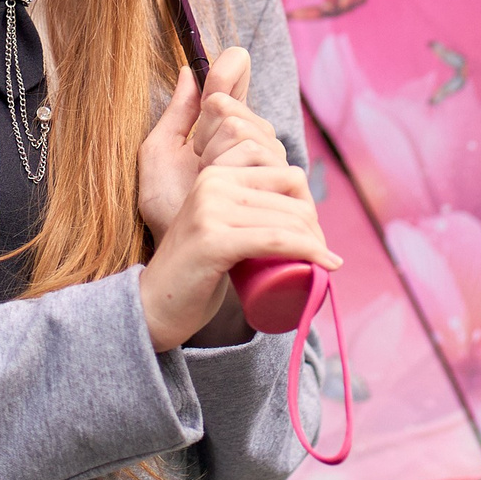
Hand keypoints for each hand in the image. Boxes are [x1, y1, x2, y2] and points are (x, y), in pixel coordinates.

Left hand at [137, 48, 285, 238]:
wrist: (184, 258)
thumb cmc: (170, 212)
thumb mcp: (160, 157)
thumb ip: (177, 113)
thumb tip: (189, 70)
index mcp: (231, 125)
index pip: (236, 67)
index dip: (223, 74)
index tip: (201, 107)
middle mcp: (260, 139)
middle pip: (231, 109)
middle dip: (204, 143)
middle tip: (200, 175)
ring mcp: (277, 164)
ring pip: (244, 133)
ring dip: (216, 164)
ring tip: (213, 190)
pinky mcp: (291, 191)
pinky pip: (265, 157)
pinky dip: (236, 175)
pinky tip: (233, 198)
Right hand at [138, 158, 339, 352]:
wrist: (154, 306)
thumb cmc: (197, 271)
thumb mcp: (216, 223)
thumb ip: (238, 205)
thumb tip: (298, 199)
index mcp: (216, 173)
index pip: (287, 175)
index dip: (311, 206)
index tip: (313, 237)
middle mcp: (212, 183)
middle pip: (292, 196)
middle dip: (316, 228)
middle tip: (319, 259)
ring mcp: (210, 210)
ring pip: (288, 220)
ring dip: (317, 245)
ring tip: (322, 267)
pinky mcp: (213, 240)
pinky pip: (276, 240)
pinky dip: (309, 252)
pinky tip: (327, 265)